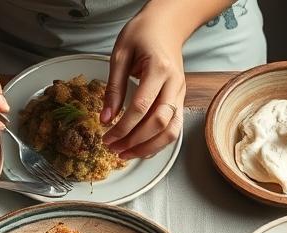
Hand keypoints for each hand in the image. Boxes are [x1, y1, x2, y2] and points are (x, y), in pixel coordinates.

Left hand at [102, 11, 186, 159]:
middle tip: (113, 148)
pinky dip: (158, 142)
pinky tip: (141, 148)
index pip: (142, 107)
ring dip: (149, 147)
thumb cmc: (144, 34)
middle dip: (135, 141)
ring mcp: (180, 93)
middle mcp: (174, 84)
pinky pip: (173, 127)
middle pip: (159, 123)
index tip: (107, 136)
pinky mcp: (180, 99)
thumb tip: (106, 118)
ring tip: (126, 154)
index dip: (123, 127)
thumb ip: (113, 88)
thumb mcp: (120, 55)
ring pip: (171, 130)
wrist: (167, 25)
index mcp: (159, 69)